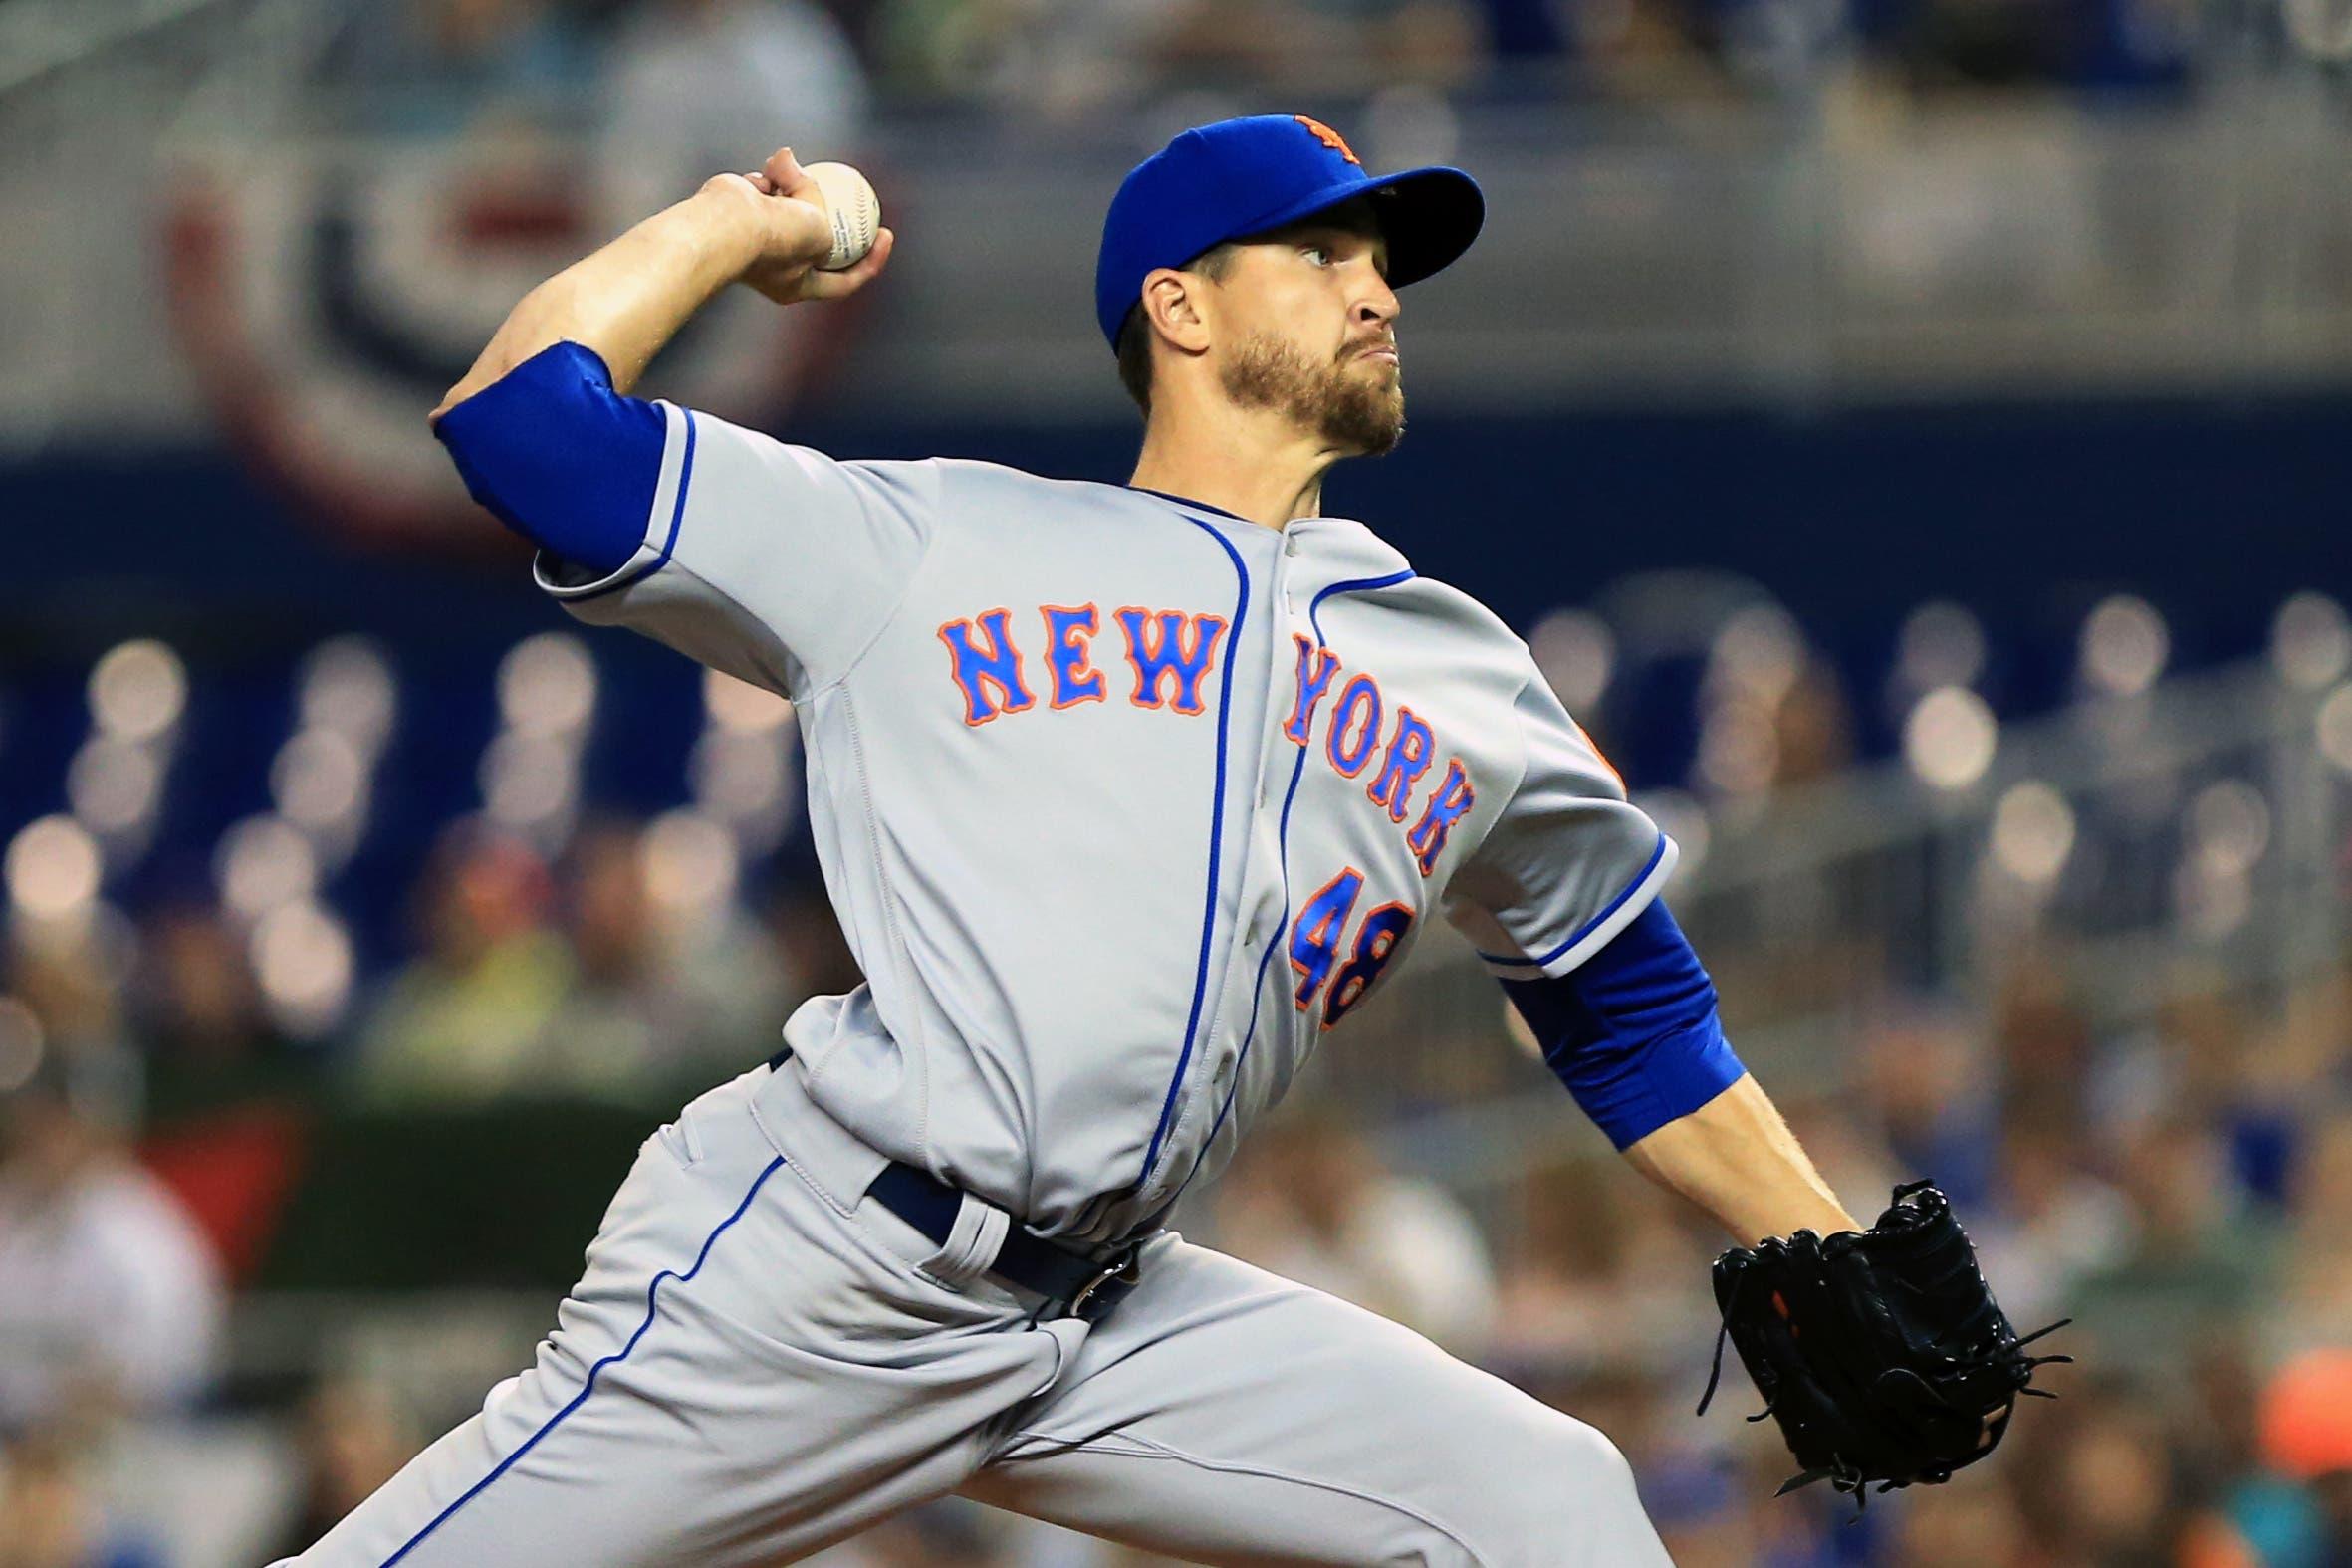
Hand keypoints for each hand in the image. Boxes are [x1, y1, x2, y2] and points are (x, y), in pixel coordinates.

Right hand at [702, 148, 895, 306]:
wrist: (726, 223)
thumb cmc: (778, 236)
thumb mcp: (820, 228)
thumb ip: (820, 204)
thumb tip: (788, 163)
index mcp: (799, 285)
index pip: (844, 279)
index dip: (871, 260)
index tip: (887, 234)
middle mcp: (778, 265)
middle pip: (817, 237)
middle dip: (829, 212)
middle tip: (856, 193)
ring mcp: (758, 239)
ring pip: (790, 206)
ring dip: (797, 185)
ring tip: (796, 171)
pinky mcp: (742, 214)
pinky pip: (766, 191)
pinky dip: (771, 178)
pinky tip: (774, 164)